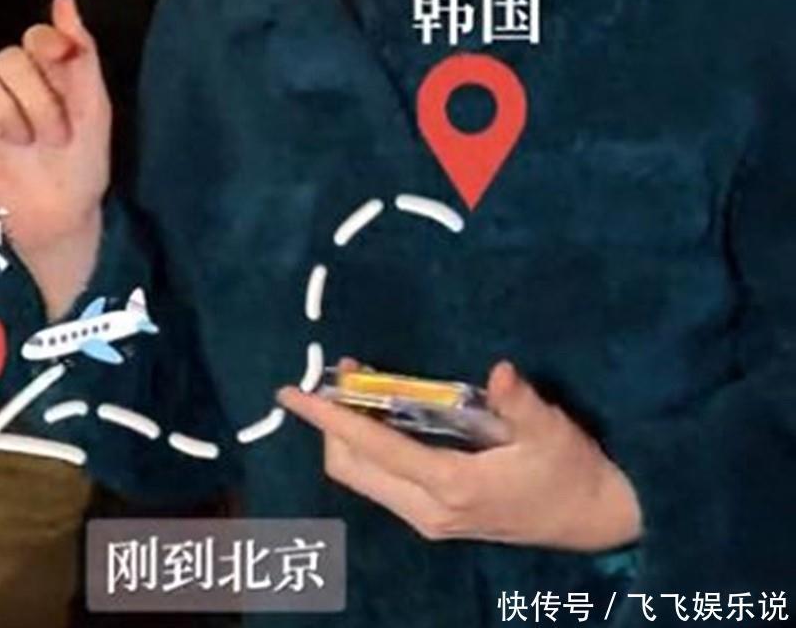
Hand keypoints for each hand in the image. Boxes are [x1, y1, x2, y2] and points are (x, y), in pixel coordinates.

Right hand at [0, 0, 110, 258]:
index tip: (62, 64)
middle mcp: (12, 79)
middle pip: (7, 57)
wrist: (59, 214)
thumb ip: (81, 52)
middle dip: (34, 99)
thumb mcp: (95, 106)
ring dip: (2, 106)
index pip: (35, 35)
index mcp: (48, 69)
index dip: (46, 45)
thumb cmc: (82, 161)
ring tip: (21, 139)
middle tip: (53, 136)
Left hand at [277, 358, 641, 551]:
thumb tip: (500, 370)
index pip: (372, 448)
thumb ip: (522, 404)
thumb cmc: (571, 470)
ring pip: (363, 478)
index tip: (293, 392)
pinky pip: (382, 480)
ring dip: (350, 433)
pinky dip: (369, 446)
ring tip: (360, 383)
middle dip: (332, 422)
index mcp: (451, 487)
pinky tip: (384, 412)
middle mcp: (429, 511)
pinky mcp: (436, 516)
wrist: (596, 519)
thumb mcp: (551, 431)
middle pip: (351, 469)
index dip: (329, 417)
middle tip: (342, 371)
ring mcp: (430, 519)